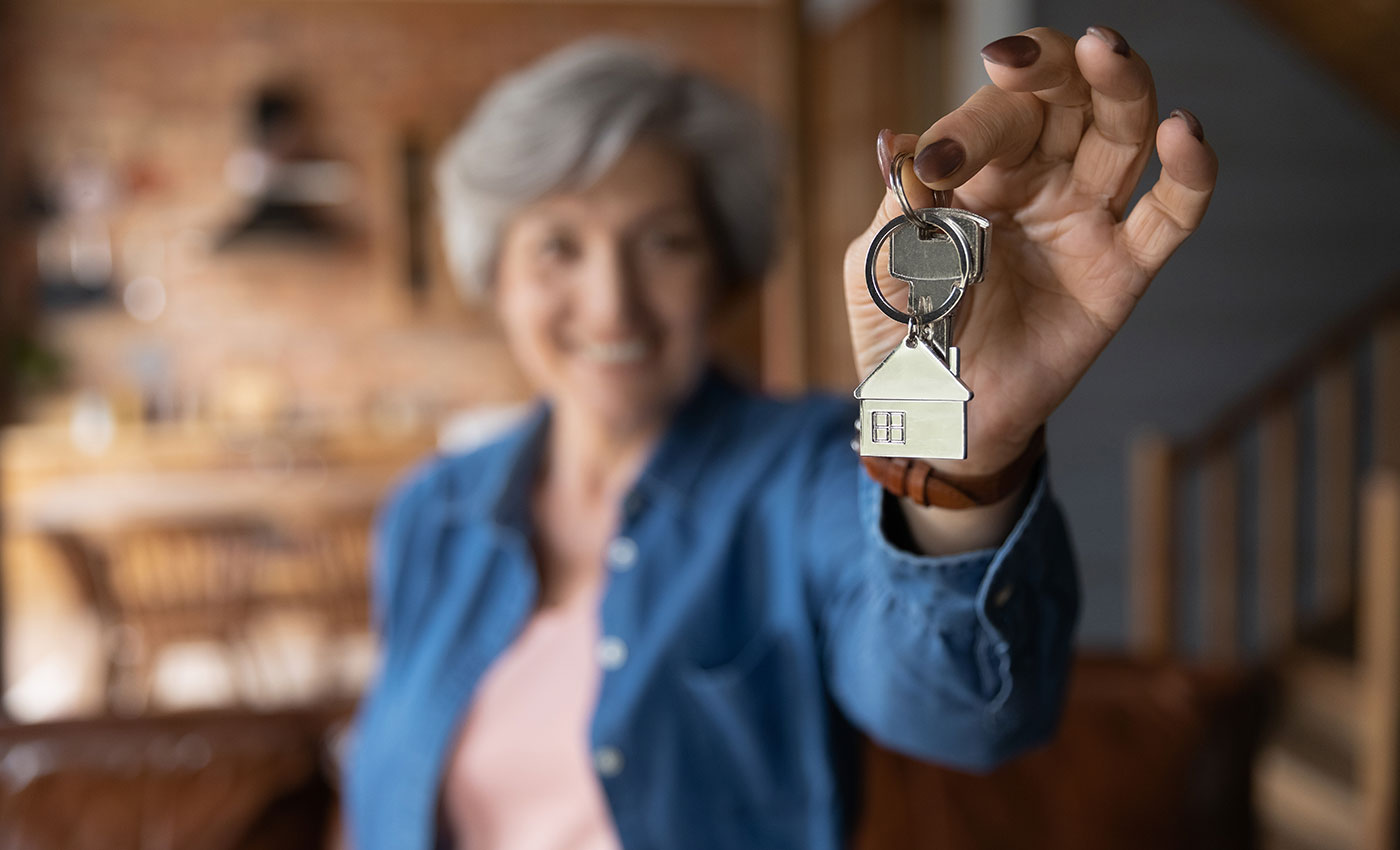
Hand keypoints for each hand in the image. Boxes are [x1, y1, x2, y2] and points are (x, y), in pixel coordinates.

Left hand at [844, 25, 1217, 475]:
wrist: (935, 413)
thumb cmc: (902, 334)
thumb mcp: (879, 268)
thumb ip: (896, 207)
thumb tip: (899, 143)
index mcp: (977, 169)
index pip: (989, 117)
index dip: (966, 127)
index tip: (936, 162)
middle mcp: (1039, 180)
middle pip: (1065, 98)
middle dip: (1049, 67)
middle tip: (1018, 61)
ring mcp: (1086, 219)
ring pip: (1122, 133)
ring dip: (1120, 86)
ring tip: (1103, 50)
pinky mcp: (1123, 270)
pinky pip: (1172, 215)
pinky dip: (1189, 173)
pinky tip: (1185, 132)